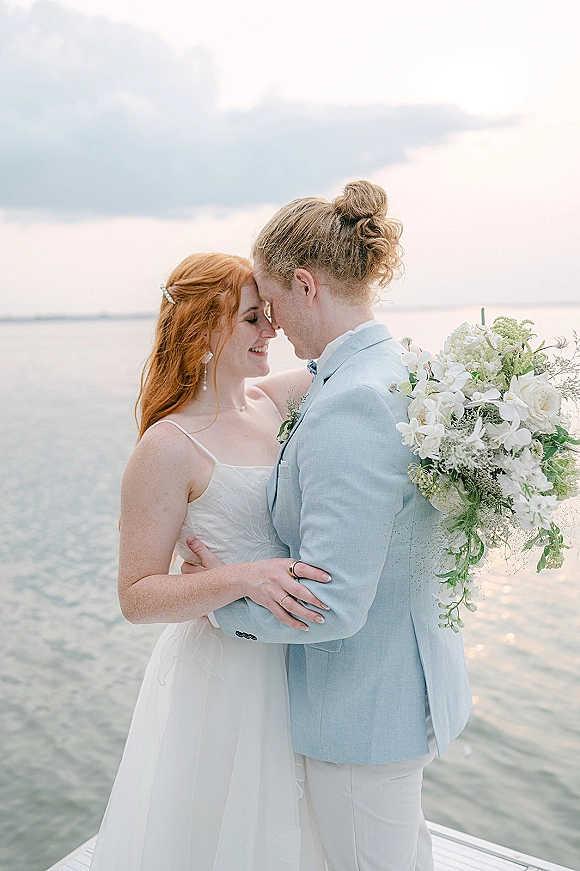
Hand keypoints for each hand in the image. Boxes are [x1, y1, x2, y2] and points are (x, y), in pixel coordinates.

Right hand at [183, 536, 330, 630]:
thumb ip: (298, 568)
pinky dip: (293, 623)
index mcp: (284, 566)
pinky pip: (282, 616)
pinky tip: (304, 627)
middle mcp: (278, 579)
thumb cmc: (269, 569)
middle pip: (298, 590)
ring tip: (320, 619)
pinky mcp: (268, 603)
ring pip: (291, 606)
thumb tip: (320, 573)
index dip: (316, 573)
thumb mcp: (282, 562)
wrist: (244, 576)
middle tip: (327, 605)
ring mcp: (273, 592)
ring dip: (307, 614)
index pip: (303, 568)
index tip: (329, 579)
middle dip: (314, 599)